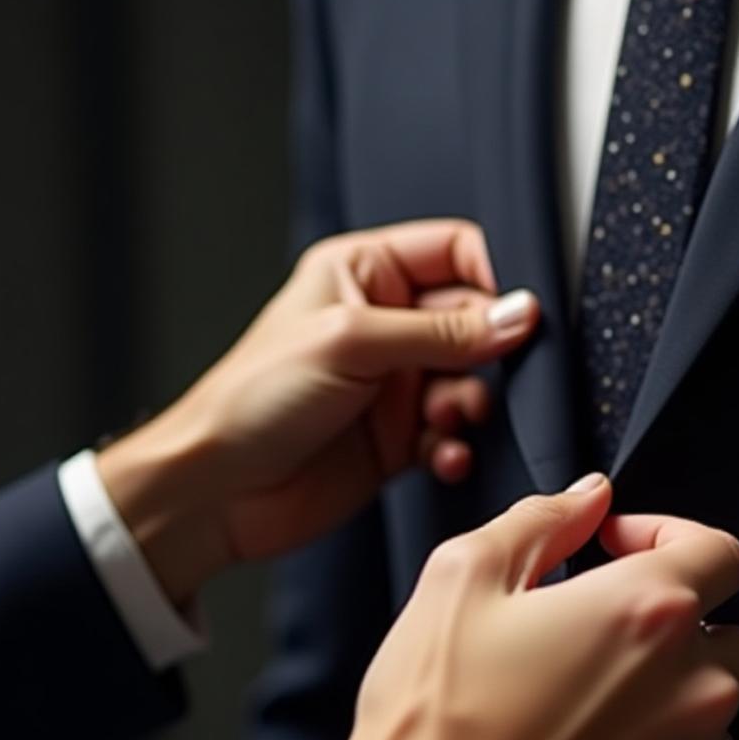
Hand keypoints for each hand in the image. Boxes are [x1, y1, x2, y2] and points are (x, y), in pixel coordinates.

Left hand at [95, 219, 539, 603]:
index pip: (456, 249)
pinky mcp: (399, 437)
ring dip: (471, 404)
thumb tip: (519, 314)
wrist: (218, 490)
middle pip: (475, 319)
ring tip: (445, 420)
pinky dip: (457, 445)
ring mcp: (394, 382)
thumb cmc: (254, 400)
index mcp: (364, 272)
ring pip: (472, 381)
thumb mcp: (353, 342)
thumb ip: (443, 329)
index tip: (516, 317)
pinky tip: (442, 456)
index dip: (492, 278)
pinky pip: (454, 434)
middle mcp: (384, 322)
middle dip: (487, 352)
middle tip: (479, 379)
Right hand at [263, 477, 738, 739]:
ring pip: (714, 716)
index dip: (670, 539)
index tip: (618, 555)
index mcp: (650, 610)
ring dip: (666, 704)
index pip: (723, 552)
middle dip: (676, 629)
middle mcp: (696, 687)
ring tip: (581, 716)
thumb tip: (592, 497)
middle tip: (596, 643)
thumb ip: (542, 521)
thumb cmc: (433, 716)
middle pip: (730, 637)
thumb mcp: (463, 579)